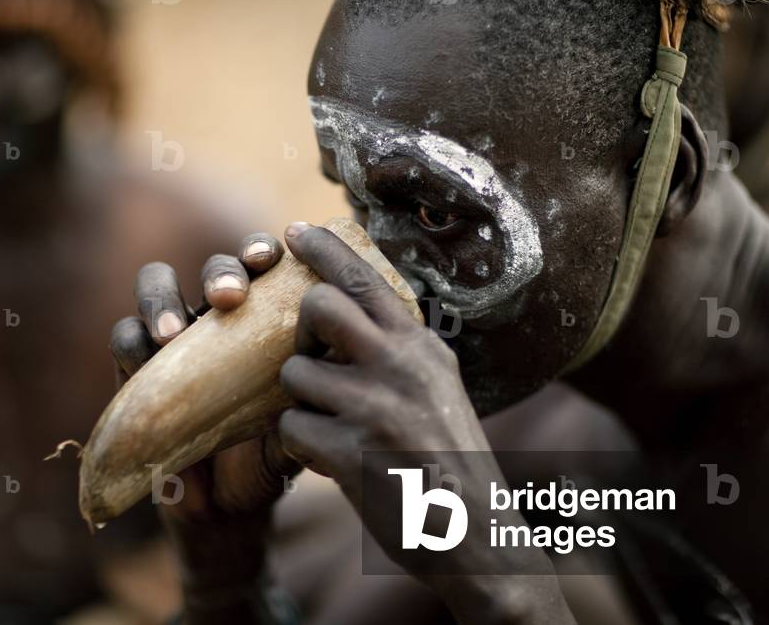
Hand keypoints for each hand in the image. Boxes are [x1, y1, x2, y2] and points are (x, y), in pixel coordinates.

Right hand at [108, 233, 300, 619]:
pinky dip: (131, 339)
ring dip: (162, 297)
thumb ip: (317, 389)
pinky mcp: (136, 370)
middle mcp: (216, 317)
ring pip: (156, 285)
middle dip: (219, 270)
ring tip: (173, 331)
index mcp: (261, 315)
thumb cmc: (271, 450)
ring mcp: (173, 339)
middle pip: (212, 266)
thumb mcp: (301, 419)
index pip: (260, 263)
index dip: (261, 250)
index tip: (271, 261)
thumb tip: (341, 357)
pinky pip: (124, 338)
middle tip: (229, 296)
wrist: (229, 506)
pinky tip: (145, 353)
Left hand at [274, 222, 573, 623]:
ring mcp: (375, 408)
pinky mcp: (351, 454)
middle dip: (301, 333)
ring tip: (334, 427)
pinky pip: (291, 429)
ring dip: (303, 402)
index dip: (324, 249)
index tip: (294, 232)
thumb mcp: (440, 386)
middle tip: (314, 361)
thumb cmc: (450, 460)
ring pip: (295, 374)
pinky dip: (301, 447)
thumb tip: (352, 313)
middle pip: (318, 307)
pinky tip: (333, 462)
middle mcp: (401, 366)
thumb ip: (401, 350)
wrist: (476, 535)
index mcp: (422, 347)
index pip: (365, 279)